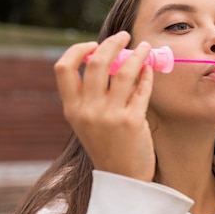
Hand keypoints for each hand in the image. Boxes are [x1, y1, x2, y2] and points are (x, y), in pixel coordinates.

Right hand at [54, 31, 155, 181]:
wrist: (123, 178)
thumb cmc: (109, 146)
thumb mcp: (89, 122)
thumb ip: (93, 95)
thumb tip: (112, 59)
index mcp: (72, 109)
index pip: (63, 68)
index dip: (78, 50)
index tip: (93, 44)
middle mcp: (88, 110)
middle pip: (97, 63)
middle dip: (112, 43)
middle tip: (125, 35)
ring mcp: (110, 115)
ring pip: (124, 71)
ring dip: (137, 54)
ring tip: (145, 47)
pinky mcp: (132, 121)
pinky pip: (142, 88)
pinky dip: (147, 74)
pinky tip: (151, 68)